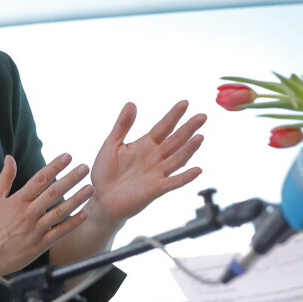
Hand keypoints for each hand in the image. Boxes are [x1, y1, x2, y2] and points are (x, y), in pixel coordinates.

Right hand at [0, 153, 92, 276]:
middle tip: (84, 168)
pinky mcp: (39, 246)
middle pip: (53, 193)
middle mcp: (27, 214)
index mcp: (17, 201)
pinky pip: (59, 233)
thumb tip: (9, 158)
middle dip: (70, 179)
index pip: (39, 179)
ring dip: (76, 199)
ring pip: (59, 212)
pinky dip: (72, 224)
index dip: (54, 166)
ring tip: (89, 188)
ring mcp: (34, 230)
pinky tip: (83, 214)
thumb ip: (4, 178)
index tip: (67, 156)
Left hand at [88, 100, 205, 224]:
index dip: (174, 115)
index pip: (163, 127)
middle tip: (202, 116)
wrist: (101, 199)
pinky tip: (197, 170)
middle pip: (175, 140)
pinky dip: (186, 177)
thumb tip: (132, 103)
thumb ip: (122, 125)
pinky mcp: (155, 189)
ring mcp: (157, 173)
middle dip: (188, 128)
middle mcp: (155, 157)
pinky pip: (173, 182)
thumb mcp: (112, 144)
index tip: (185, 103)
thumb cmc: (105, 172)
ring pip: (177, 159)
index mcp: (146, 144)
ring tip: (199, 137)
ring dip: (189, 149)